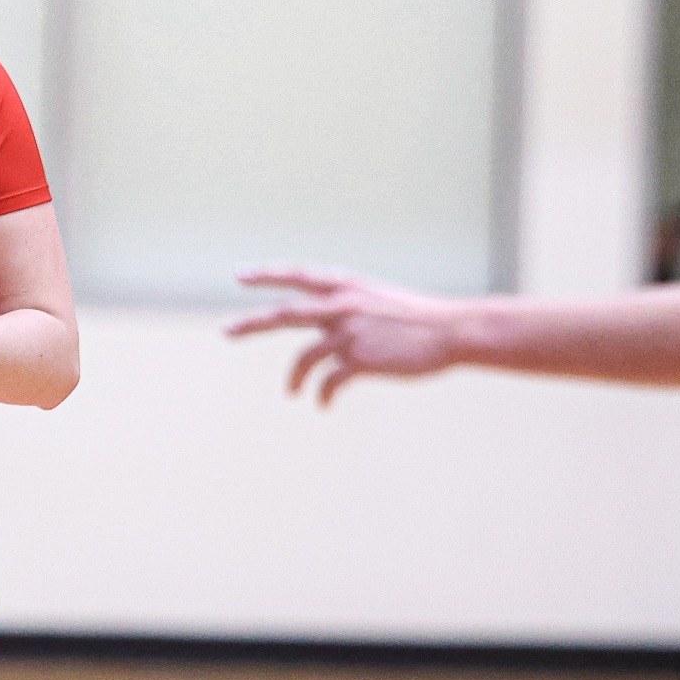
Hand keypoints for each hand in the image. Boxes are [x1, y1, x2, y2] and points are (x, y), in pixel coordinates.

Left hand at [227, 267, 467, 405]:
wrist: (454, 331)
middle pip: (284, 314)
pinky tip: (324, 404)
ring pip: (304, 358)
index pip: (298, 275)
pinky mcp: (359, 360)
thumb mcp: (379, 299)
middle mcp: (342, 306)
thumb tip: (321, 327)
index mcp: (347, 286)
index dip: (267, 274)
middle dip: (250, 324)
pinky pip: (329, 382)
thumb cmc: (420, 318)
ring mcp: (348, 333)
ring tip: (292, 393)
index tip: (239, 275)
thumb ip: (346, 308)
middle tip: (225, 331)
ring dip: (294, 378)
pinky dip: (323, 395)